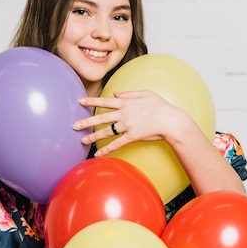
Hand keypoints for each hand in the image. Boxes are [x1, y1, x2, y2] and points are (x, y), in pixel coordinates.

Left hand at [73, 90, 189, 156]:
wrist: (172, 121)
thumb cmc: (161, 106)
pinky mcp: (132, 136)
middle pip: (101, 118)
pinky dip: (107, 150)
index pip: (105, 101)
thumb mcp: (146, 94)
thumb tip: (116, 93)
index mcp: (126, 102)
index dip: (91, 101)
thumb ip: (129, 93)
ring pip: (106, 132)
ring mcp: (128, 125)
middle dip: (86, 121)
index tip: (80, 101)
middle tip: (74, 125)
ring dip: (93, 136)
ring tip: (82, 140)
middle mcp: (124, 113)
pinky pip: (116, 144)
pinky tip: (98, 154)